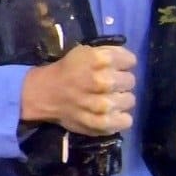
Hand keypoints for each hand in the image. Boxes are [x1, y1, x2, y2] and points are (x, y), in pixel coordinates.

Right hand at [21, 43, 137, 135]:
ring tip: (109, 100)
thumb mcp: (85, 51)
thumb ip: (108, 53)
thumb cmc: (66, 70)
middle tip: (109, 85)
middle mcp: (104, 81)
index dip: (123, 64)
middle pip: (130, 81)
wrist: (44, 94)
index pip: (131, 61)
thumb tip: (128, 60)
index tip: (114, 68)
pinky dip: (121, 118)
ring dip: (121, 100)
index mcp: (100, 60)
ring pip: (130, 100)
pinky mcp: (102, 123)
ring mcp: (103, 105)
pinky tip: (112, 114)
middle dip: (121, 81)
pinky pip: (126, 121)